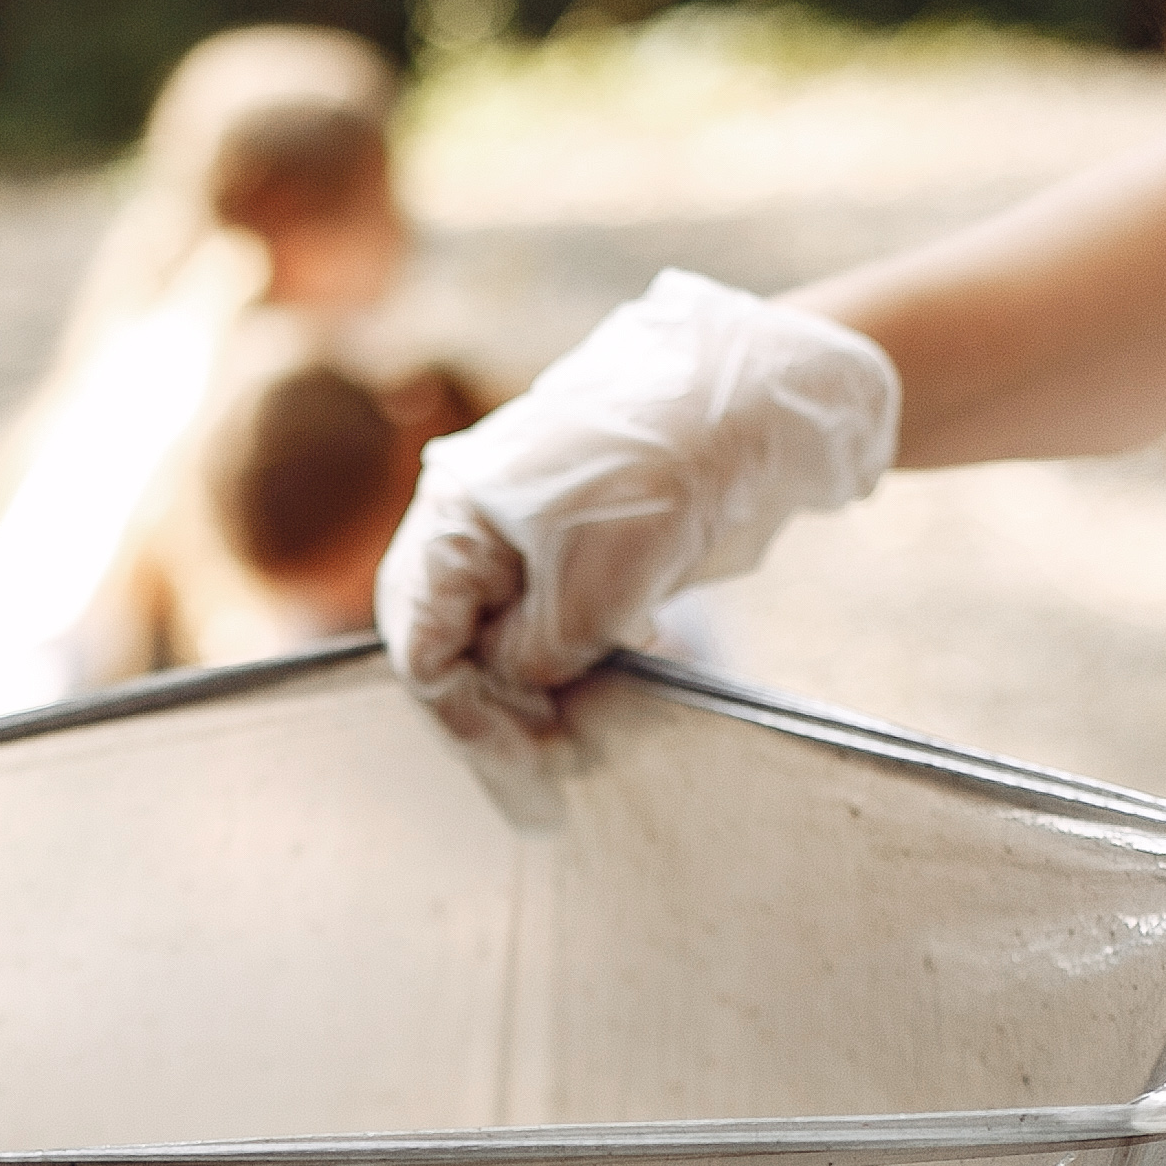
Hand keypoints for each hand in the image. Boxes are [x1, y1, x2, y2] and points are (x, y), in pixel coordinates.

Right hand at [378, 271, 896, 752]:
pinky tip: (618, 666)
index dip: (462, 713)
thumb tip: (517, 691)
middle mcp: (474, 524)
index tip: (519, 758)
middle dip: (494, 705)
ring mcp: (523, 528)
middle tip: (550, 756)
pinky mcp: (576, 537)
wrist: (746, 406)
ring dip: (539, 685)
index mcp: (452, 521)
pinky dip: (574, 652)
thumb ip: (532, 660)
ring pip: (503, 631)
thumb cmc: (656, 483)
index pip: (419, 644)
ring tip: (590, 723)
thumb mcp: (586, 599)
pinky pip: (551, 612)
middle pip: (451, 639)